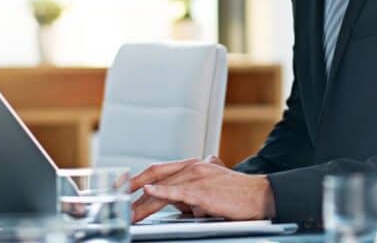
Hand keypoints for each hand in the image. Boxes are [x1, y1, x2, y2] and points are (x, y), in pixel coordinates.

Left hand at [130, 157, 273, 222]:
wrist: (260, 195)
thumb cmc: (237, 194)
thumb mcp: (210, 186)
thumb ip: (192, 191)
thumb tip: (178, 203)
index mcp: (192, 165)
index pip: (157, 169)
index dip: (137, 178)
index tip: (121, 187)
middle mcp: (192, 167)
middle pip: (154, 175)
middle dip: (132, 188)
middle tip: (117, 199)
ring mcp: (197, 177)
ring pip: (162, 187)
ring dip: (142, 202)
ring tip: (129, 212)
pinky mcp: (204, 191)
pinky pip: (179, 191)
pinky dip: (163, 191)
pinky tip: (151, 192)